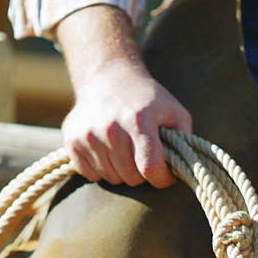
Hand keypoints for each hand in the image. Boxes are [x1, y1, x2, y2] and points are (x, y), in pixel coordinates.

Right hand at [55, 5, 191, 187]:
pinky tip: (107, 150)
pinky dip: (101, 169)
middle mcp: (110, 128)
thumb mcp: (174, 111)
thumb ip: (185, 139)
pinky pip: (90, 175)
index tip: (165, 174)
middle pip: (131, 178)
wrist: (107, 78)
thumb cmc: (147, 99)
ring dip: (122, 171)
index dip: (162, 178)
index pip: (151, 168)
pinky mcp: (72, 141)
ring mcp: (88, 135)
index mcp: (138, 120)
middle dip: (142, 173)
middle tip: (143, 155)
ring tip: (125, 150)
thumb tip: (184, 169)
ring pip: (112, 178)